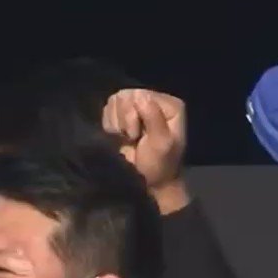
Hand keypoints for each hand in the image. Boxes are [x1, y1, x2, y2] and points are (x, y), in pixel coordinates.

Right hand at [102, 89, 188, 211]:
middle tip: (133, 138)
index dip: (133, 116)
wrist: (150, 182)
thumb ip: (153, 118)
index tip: (139, 136)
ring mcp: (139, 106)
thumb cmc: (159, 164)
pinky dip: (110, 125)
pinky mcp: (125, 114)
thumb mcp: (161, 143)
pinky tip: (120, 136)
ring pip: (114, 101)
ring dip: (116, 123)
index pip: (140, 95)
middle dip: (124, 120)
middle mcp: (155, 100)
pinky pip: (108, 109)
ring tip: (127, 138)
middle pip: (125, 96)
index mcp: (169, 104)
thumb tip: (140, 97)